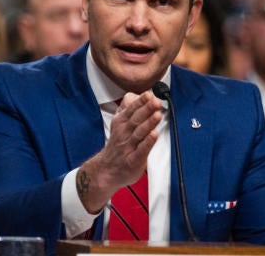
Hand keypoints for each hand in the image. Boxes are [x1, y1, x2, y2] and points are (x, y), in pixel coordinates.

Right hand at [76, 91, 161, 212]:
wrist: (107, 169)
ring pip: (139, 133)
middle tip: (156, 102)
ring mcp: (128, 146)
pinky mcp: (134, 159)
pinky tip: (154, 135)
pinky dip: (148, 142)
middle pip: (136, 119)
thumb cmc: (116, 145)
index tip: (149, 94)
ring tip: (157, 115)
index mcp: (121, 122)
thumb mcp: (117, 124)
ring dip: (149, 123)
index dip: (140, 101)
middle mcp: (124, 133)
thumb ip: (125, 109)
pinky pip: (142, 150)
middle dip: (146, 109)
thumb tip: (131, 94)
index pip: (131, 109)